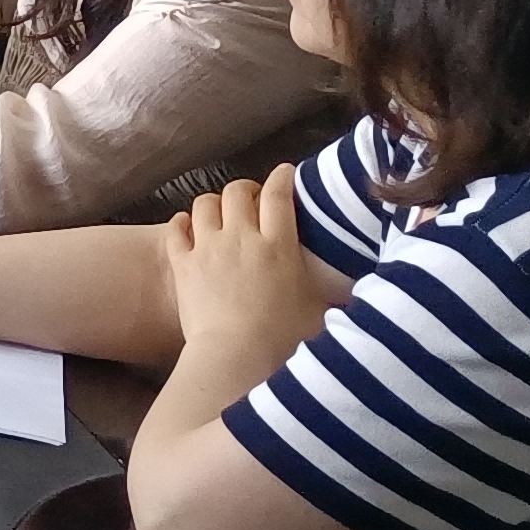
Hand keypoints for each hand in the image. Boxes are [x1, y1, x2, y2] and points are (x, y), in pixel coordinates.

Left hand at [164, 166, 329, 370]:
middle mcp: (241, 238)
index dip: (282, 178)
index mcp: (278, 246)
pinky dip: (181, 223)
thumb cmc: (285, 340)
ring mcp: (207, 248)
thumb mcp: (320, 311)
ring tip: (220, 214)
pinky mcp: (182, 264)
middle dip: (245, 189)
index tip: (285, 173)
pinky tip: (187, 227)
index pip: (279, 196)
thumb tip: (354, 289)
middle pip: (237, 192)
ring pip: (203, 204)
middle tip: (251, 199)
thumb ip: (333, 293)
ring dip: (213, 204)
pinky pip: (175, 229)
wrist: (235, 357)